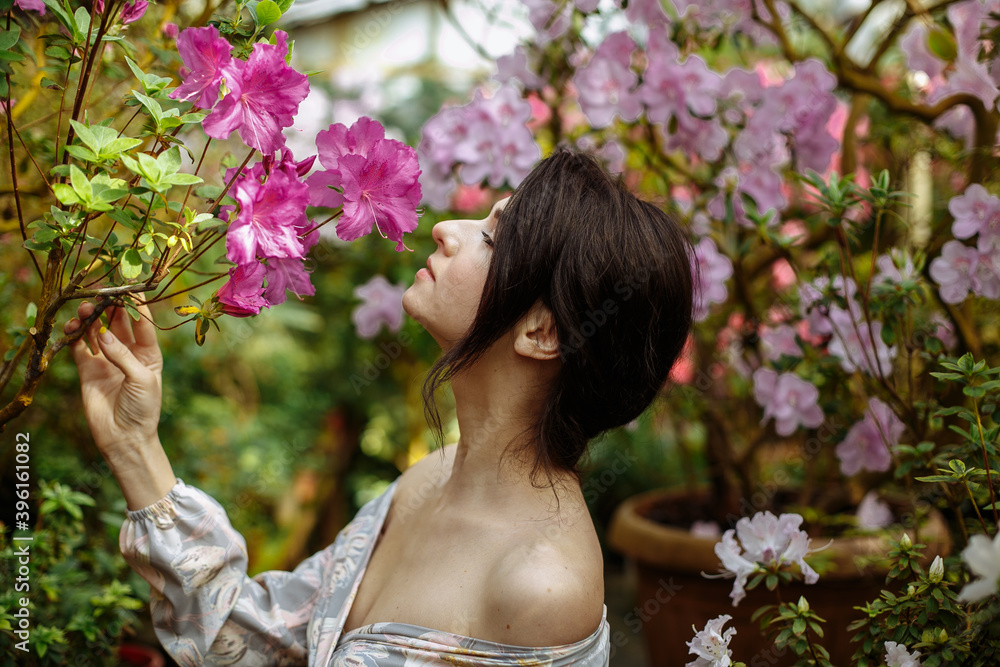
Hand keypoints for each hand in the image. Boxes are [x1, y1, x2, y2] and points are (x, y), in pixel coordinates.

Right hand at [65, 300, 174, 508]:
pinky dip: (75, 334)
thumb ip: (122, 356)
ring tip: (85, 309)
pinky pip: (80, 346)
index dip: (135, 304)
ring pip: (97, 330)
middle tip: (100, 293)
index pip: (142, 322)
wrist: (125, 438)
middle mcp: (128, 353)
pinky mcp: (88, 370)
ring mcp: (107, 360)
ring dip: (91, 318)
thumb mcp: (141, 379)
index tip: (128, 287)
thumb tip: (102, 333)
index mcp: (149, 353)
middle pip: (118, 322)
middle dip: (110, 306)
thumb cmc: (143, 409)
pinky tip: (73, 326)